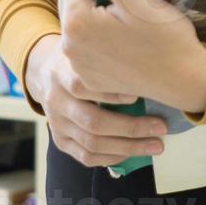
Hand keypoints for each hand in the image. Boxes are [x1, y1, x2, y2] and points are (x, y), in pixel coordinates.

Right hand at [24, 33, 167, 167]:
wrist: (44, 72)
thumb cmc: (79, 59)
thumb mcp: (86, 47)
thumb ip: (107, 55)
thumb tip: (151, 67)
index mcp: (61, 72)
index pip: (81, 85)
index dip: (111, 92)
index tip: (138, 93)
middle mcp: (56, 100)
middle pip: (92, 121)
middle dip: (131, 127)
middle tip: (161, 126)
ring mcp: (56, 124)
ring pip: (92, 143)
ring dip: (128, 147)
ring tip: (155, 145)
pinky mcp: (60, 141)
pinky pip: (86, 157)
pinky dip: (113, 157)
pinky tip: (133, 153)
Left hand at [58, 0, 205, 114]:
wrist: (185, 80)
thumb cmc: (166, 38)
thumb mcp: (135, 0)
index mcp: (77, 24)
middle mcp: (69, 47)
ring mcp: (77, 65)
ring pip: (73, 19)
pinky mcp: (88, 77)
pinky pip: (81, 42)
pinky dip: (88, 24)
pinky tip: (105, 13)